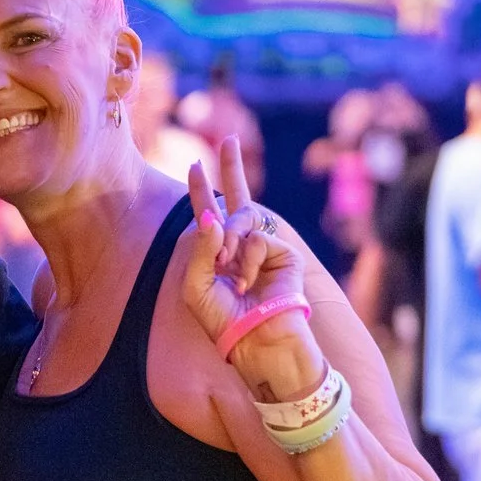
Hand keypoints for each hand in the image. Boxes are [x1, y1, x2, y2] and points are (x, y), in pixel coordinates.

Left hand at [178, 137, 311, 368]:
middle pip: (236, 199)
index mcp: (218, 256)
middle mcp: (241, 248)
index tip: (196, 166)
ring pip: (241, 220)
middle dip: (231, 169)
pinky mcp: (284, 252)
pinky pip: (257, 238)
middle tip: (229, 139)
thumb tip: (210, 215)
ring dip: (229, 242)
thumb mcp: (196, 286)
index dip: (201, 192)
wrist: (258, 340)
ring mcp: (264, 248)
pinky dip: (249, 259)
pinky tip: (250, 281)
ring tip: (230, 271)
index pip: (208, 218)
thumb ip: (200, 249)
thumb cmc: (224, 321)